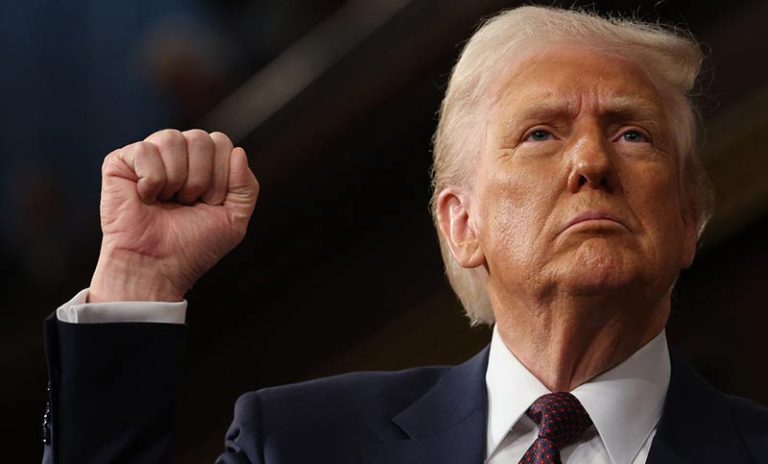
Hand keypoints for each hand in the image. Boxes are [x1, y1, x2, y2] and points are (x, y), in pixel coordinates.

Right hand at [89, 129, 258, 301]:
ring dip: (176, 179)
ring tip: (166, 201)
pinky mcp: (119, 162)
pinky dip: (151, 180)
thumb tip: (238, 151)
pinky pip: (144, 150)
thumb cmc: (192, 246)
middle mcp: (176, 154)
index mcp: (203, 163)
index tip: (209, 203)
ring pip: (172, 139)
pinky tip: (145, 197)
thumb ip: (246, 186)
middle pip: (201, 138)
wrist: (157, 267)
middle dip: (201, 179)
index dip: (221, 176)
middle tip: (186, 204)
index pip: (221, 143)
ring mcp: (148, 156)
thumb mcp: (234, 219)